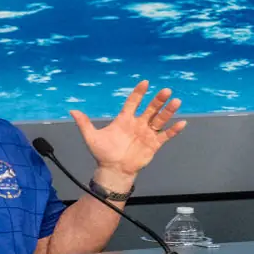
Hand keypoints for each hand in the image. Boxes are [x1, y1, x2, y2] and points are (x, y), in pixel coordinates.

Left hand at [68, 80, 186, 181]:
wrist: (113, 170)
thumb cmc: (103, 153)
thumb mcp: (91, 137)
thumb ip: (84, 123)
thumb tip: (72, 110)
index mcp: (125, 119)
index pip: (133, 102)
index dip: (139, 93)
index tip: (145, 83)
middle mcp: (138, 124)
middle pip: (150, 108)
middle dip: (158, 100)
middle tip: (165, 91)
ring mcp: (147, 134)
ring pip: (160, 120)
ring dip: (168, 111)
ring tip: (176, 101)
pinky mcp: (153, 145)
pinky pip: (165, 136)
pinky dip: (173, 130)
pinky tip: (182, 123)